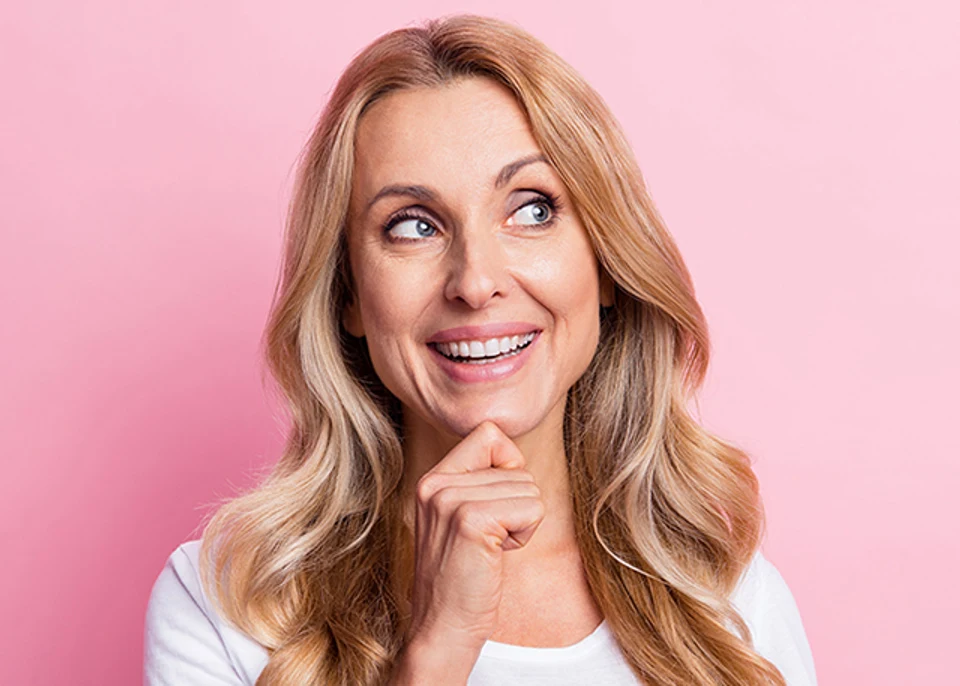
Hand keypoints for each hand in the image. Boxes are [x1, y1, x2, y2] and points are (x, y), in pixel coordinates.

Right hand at [405, 420, 545, 660]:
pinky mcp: (471, 520)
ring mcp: (450, 500)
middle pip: (516, 465)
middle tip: (488, 539)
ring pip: (528, 487)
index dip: (508, 463)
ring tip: (489, 549)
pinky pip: (531, 507)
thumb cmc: (462, 578)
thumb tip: (514, 455)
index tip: (497, 501)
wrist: (442, 628)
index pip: (488, 434)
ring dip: (521, 521)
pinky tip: (497, 554)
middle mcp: (436, 483)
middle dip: (516, 504)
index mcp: (433, 479)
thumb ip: (478, 484)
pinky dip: (525, 533)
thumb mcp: (459, 519)